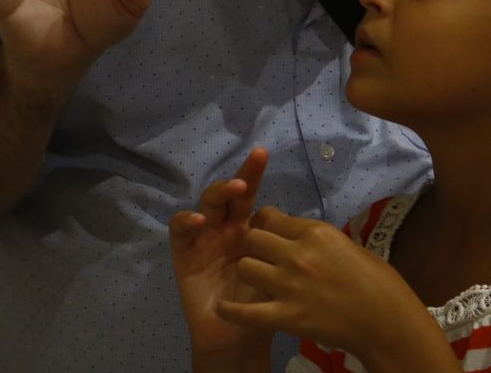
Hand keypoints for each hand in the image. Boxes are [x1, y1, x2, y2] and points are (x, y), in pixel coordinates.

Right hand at [169, 148, 274, 361]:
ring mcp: (203, 238)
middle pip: (230, 193)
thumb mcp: (278, 271)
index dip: (255, 173)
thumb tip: (310, 225)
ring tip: (236, 188)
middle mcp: (224, 227)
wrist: (238, 339)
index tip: (263, 152)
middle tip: (255, 161)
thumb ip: (284, 247)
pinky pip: (180, 231)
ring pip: (206, 204)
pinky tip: (199, 220)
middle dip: (241, 174)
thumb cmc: (262, 304)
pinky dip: (187, 221)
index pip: (251, 194)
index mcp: (247, 227)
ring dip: (220, 192)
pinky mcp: (184, 254)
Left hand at [220, 208, 451, 368]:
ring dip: (246, 273)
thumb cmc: (376, 280)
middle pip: (252, 238)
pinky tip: (223, 309)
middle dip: (250, 246)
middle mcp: (297, 253)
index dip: (263, 224)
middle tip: (256, 256)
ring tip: (251, 282)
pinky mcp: (286, 316)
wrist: (384, 319)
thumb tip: (296, 236)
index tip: (265, 233)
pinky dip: (231, 311)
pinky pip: (246, 312)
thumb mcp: (345, 245)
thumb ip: (315, 240)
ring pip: (244, 268)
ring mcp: (289, 285)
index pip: (269, 217)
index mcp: (314, 232)